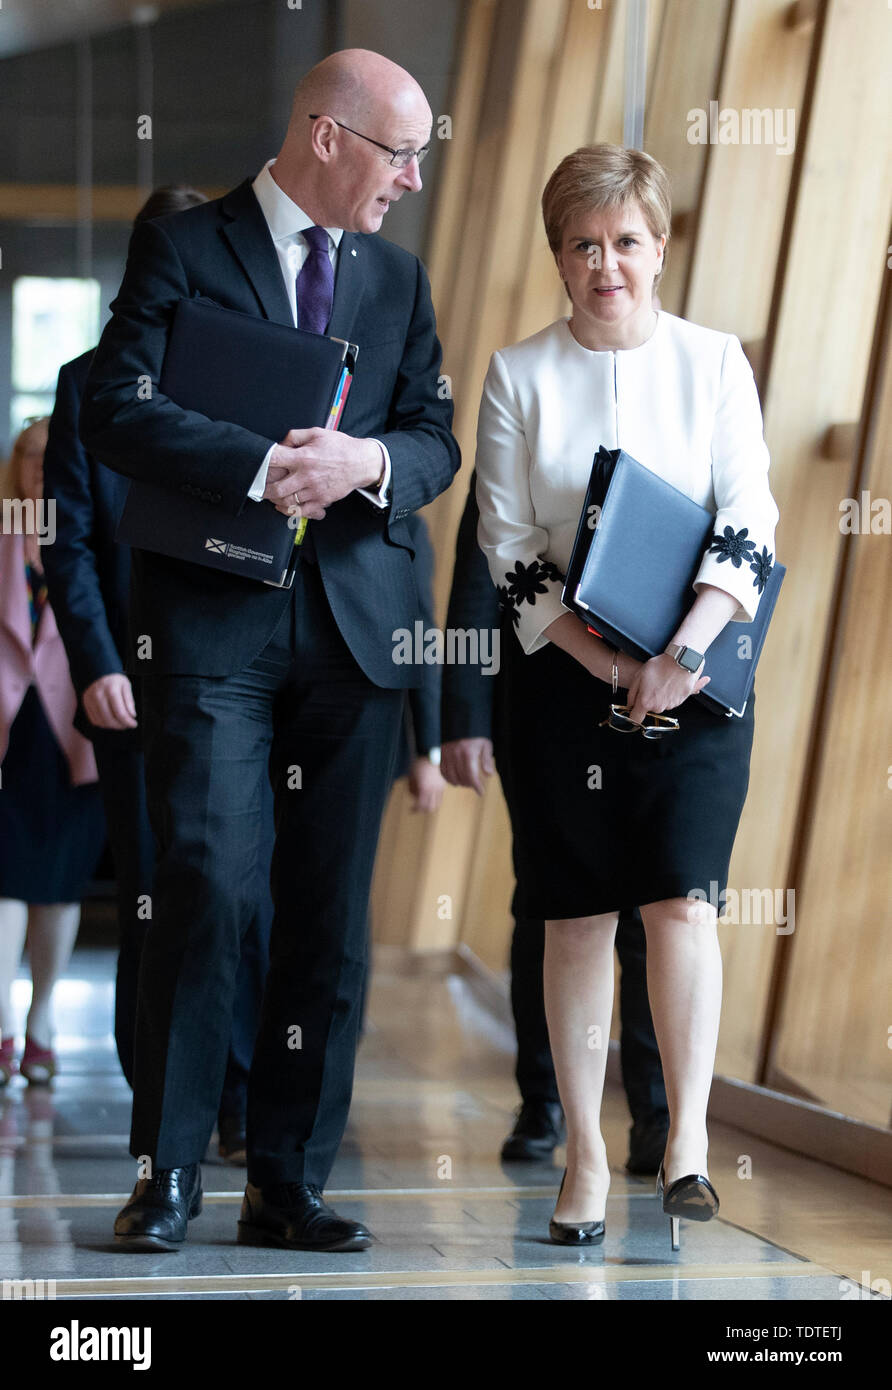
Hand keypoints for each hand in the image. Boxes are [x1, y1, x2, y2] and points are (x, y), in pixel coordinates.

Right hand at [82, 672, 137, 729]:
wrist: (98, 672)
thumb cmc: (114, 680)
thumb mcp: (126, 685)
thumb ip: (129, 700)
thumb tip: (132, 715)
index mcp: (111, 690)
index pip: (120, 713)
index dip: (128, 722)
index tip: (134, 724)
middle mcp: (98, 696)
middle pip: (110, 720)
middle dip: (121, 726)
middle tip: (128, 725)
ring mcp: (90, 701)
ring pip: (102, 722)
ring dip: (113, 726)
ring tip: (120, 723)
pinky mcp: (86, 705)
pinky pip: (94, 720)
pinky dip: (104, 724)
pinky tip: (111, 721)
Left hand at [262, 429, 381, 517]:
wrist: (361, 463)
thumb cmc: (340, 447)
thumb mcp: (317, 433)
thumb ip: (295, 436)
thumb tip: (281, 444)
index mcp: (303, 457)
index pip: (274, 461)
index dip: (262, 463)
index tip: (258, 465)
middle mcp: (307, 475)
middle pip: (276, 488)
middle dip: (264, 489)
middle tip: (259, 487)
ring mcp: (314, 490)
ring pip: (286, 501)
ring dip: (275, 499)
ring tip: (271, 495)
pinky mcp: (321, 501)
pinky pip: (300, 511)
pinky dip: (288, 511)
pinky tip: (283, 506)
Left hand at [407, 757, 445, 812]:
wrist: (432, 754)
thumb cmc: (419, 764)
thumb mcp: (411, 776)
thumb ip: (411, 787)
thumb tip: (413, 796)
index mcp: (424, 788)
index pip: (420, 805)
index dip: (415, 809)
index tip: (411, 810)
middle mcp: (433, 790)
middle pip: (430, 807)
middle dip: (423, 810)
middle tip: (417, 808)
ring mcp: (440, 788)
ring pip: (437, 803)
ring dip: (430, 805)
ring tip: (424, 802)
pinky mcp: (443, 785)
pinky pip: (440, 797)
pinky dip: (434, 799)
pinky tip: (429, 794)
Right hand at [440, 738, 494, 794]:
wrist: (460, 725)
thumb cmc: (475, 736)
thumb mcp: (485, 745)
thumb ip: (487, 760)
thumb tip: (489, 774)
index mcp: (468, 752)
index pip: (471, 775)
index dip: (476, 786)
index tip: (481, 792)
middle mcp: (455, 755)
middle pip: (462, 778)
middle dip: (470, 784)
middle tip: (475, 784)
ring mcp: (446, 755)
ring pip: (452, 777)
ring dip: (460, 783)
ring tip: (466, 782)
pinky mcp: (440, 756)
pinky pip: (443, 773)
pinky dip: (449, 779)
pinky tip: (456, 779)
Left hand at [626, 653, 709, 724]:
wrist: (682, 661)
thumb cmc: (661, 666)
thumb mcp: (639, 675)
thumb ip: (632, 694)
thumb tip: (630, 704)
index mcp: (646, 702)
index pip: (636, 719)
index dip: (633, 715)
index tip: (633, 710)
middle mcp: (658, 707)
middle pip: (649, 709)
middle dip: (648, 700)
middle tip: (651, 685)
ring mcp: (670, 705)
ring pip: (661, 704)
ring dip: (660, 696)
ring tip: (662, 682)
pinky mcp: (680, 702)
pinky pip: (671, 701)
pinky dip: (670, 694)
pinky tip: (670, 683)